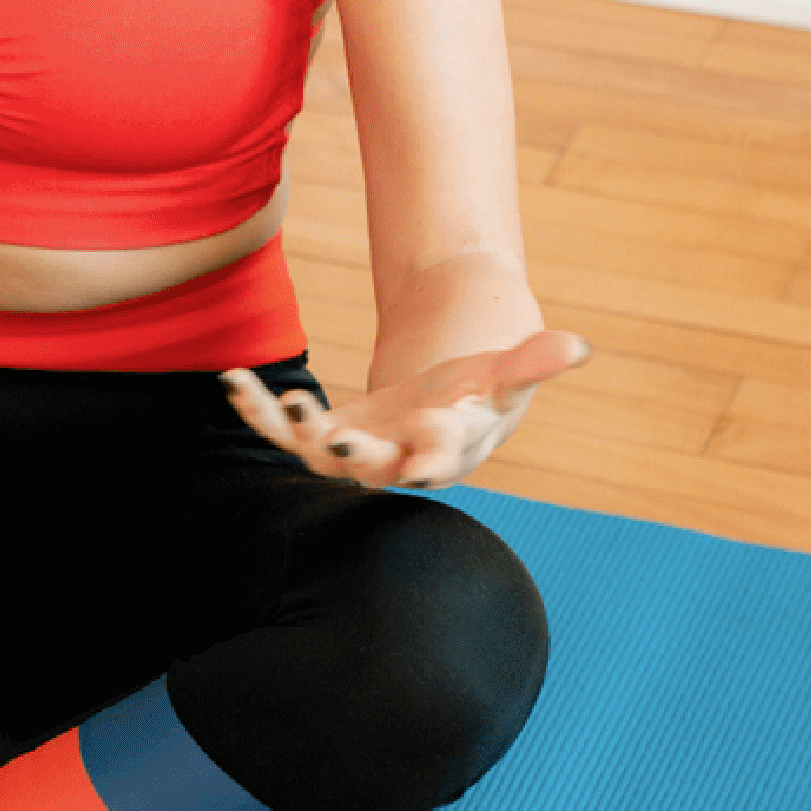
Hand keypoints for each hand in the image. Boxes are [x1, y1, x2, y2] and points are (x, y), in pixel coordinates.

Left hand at [222, 325, 589, 488]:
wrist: (438, 413)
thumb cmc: (477, 395)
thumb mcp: (505, 374)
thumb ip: (535, 363)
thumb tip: (580, 346)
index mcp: (444, 450)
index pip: (442, 460)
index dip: (433, 459)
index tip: (425, 458)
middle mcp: (395, 460)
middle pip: (373, 464)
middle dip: (357, 454)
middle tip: (339, 441)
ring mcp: (353, 453)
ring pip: (315, 450)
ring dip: (291, 428)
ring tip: (275, 397)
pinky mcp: (321, 438)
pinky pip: (281, 430)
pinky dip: (254, 408)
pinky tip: (231, 379)